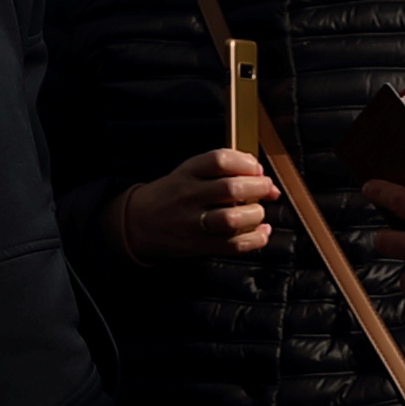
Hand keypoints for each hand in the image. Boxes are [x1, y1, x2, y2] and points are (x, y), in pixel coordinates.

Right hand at [106, 150, 273, 262]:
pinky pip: (233, 245)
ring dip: (254, 214)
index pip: (219, 160)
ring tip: (258, 212)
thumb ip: (222, 171)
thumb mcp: (188, 172)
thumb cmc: (171, 195)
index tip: (256, 168)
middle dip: (258, 187)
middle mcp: (189, 195)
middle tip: (266, 189)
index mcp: (187, 172)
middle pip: (230, 188)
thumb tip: (262, 177)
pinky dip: (255, 240)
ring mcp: (193, 222)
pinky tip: (261, 232)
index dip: (245, 162)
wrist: (137, 222)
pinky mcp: (198, 245)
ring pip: (231, 218)